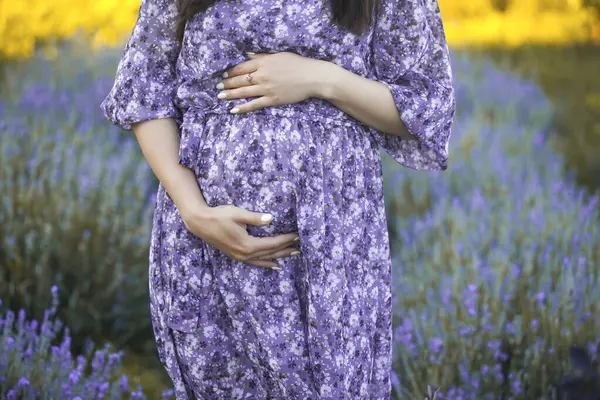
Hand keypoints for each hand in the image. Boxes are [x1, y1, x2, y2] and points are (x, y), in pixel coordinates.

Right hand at [182, 204, 299, 269]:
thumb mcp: (238, 213)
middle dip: (286, 249)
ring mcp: (240, 257)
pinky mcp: (236, 256)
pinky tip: (274, 265)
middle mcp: (245, 254)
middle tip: (300, 246)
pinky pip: (255, 263)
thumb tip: (271, 219)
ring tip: (292, 255)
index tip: (297, 235)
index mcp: (247, 245)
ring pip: (264, 259)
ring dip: (279, 257)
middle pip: (271, 253)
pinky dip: (266, 264)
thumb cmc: (219, 215)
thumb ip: (255, 218)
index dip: (285, 240)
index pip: (272, 244)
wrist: (200, 223)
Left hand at [217, 52, 325, 112]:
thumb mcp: (279, 55)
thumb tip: (248, 55)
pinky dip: (243, 107)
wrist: (312, 77)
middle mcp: (262, 75)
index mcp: (263, 63)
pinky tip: (233, 109)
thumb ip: (262, 56)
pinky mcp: (272, 100)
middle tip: (217, 87)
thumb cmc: (298, 64)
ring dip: (230, 94)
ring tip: (220, 96)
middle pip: (240, 80)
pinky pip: (254, 104)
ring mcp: (266, 89)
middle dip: (227, 84)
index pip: (242, 67)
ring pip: (244, 92)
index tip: (224, 75)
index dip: (231, 72)